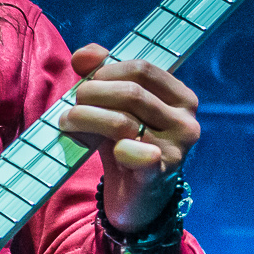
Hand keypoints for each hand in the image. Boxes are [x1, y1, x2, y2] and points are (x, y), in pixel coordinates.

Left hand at [59, 44, 199, 232]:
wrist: (136, 198)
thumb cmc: (126, 143)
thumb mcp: (117, 106)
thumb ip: (103, 74)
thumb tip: (84, 55)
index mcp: (182, 98)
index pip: (143, 69)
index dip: (108, 69)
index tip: (84, 79)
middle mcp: (186, 122)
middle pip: (132, 92)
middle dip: (93, 92)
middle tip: (73, 103)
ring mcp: (176, 149)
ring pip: (123, 120)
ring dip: (86, 117)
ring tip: (67, 121)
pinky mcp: (160, 175)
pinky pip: (136, 155)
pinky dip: (116, 148)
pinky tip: (103, 147)